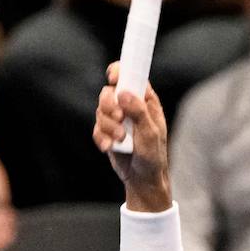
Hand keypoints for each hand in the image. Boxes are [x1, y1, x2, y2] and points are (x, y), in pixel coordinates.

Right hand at [94, 63, 171, 201]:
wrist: (143, 178)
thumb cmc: (154, 154)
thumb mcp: (151, 133)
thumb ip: (139, 112)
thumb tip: (124, 93)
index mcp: (144, 100)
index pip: (129, 76)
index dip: (118, 72)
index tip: (113, 78)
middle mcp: (129, 106)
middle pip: (108, 92)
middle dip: (109, 104)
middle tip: (119, 117)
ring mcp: (116, 120)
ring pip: (100, 111)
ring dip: (108, 126)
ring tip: (121, 140)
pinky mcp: (107, 133)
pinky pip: (96, 129)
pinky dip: (101, 138)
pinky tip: (109, 147)